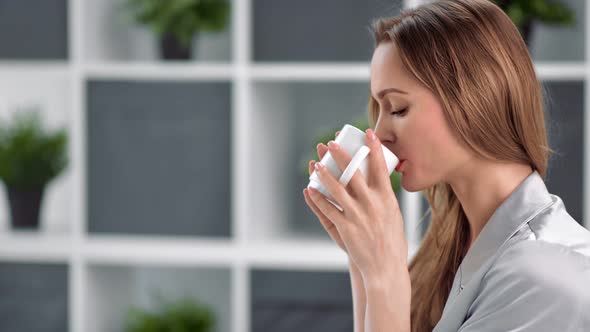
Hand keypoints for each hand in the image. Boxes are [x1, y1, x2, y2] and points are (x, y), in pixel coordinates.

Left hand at [304, 129, 407, 279]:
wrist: (386, 268)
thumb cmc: (392, 242)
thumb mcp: (394, 216)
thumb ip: (385, 198)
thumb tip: (381, 181)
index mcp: (387, 199)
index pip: (380, 167)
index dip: (374, 148)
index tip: (368, 132)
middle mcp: (372, 204)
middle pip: (354, 173)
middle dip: (342, 155)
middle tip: (331, 142)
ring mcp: (358, 215)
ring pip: (337, 189)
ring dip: (325, 174)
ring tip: (315, 162)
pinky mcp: (345, 228)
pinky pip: (328, 210)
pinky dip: (317, 198)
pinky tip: (309, 189)